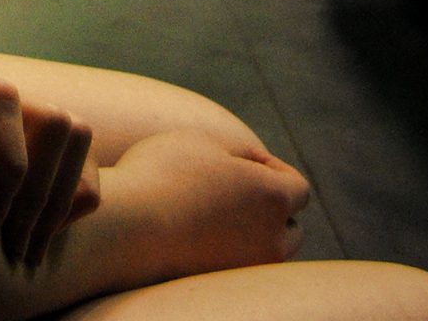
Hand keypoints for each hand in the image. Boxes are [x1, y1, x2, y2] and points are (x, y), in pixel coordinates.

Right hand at [113, 127, 309, 275]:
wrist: (129, 227)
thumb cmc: (166, 173)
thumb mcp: (205, 141)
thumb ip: (243, 152)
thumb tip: (259, 167)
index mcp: (273, 198)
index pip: (298, 188)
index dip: (273, 169)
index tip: (241, 162)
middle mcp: (272, 240)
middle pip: (289, 227)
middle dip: (270, 208)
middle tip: (229, 189)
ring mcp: (249, 269)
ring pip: (267, 251)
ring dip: (252, 233)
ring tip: (213, 213)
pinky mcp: (225, 287)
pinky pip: (241, 268)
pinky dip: (229, 252)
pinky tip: (197, 234)